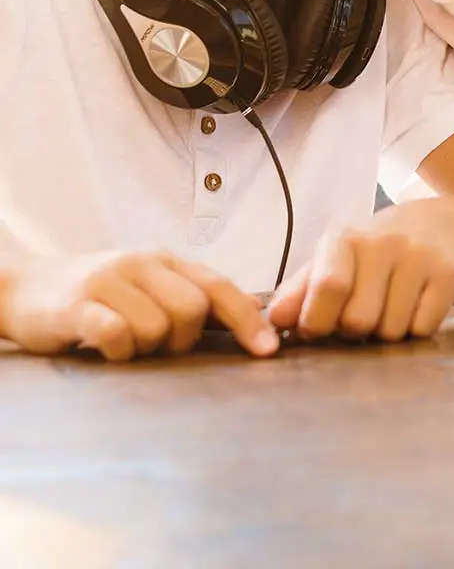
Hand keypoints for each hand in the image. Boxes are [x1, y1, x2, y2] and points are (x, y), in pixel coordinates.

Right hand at [0, 250, 277, 360]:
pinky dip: (120, 351)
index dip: (248, 320)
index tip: (268, 350)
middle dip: (184, 339)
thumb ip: (193, 296)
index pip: (220, 286)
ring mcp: (109, 281)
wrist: (25, 288)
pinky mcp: (78, 305)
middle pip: (193, 308)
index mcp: (166, 261)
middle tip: (158, 347)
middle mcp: (142, 264)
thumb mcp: (148, 287)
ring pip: (157, 326)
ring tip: (125, 343)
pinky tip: (108, 349)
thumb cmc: (98, 296)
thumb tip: (253, 310)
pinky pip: (118, 334)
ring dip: (146, 348)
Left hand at [265, 202, 453, 342]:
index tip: (319, 327)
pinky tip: (416, 305)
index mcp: (345, 238)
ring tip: (391, 306)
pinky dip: (417, 329)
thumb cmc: (373, 250)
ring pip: (391, 331)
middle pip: (359, 321)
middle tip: (364, 312)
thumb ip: (300, 290)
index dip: (318, 320)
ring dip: (387, 332)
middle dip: (356, 330)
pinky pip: (423, 329)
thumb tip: (274, 320)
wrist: (438, 223)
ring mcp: (420, 256)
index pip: (329, 286)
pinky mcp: (449, 274)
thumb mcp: (333, 259)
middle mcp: (384, 242)